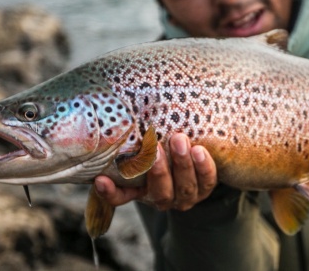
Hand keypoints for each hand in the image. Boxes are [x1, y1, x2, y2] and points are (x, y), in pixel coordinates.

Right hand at [94, 133, 217, 210]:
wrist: (190, 148)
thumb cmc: (158, 143)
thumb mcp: (142, 143)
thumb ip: (130, 137)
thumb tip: (108, 110)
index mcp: (140, 191)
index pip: (119, 197)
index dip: (109, 193)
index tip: (101, 180)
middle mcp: (161, 197)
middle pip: (160, 193)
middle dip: (158, 171)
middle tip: (155, 147)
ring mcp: (185, 195)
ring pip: (185, 187)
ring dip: (182, 164)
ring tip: (179, 139)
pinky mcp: (206, 187)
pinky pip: (207, 180)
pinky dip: (203, 167)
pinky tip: (199, 150)